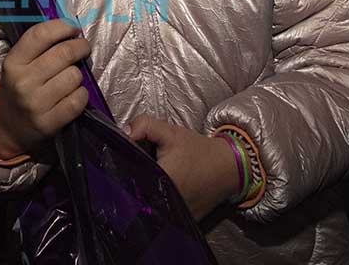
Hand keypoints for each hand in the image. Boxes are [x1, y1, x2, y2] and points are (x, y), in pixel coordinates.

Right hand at [0, 19, 90, 159]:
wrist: (6, 129)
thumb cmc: (18, 89)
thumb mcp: (18, 65)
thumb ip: (38, 47)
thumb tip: (70, 26)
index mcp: (13, 62)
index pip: (40, 34)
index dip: (62, 26)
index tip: (73, 28)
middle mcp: (23, 82)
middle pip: (64, 54)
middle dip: (80, 47)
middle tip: (83, 48)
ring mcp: (35, 104)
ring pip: (74, 76)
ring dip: (78, 75)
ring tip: (71, 78)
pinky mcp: (48, 123)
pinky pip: (78, 100)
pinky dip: (81, 95)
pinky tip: (74, 95)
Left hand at [126, 115, 240, 220]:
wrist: (228, 168)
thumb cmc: (198, 150)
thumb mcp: (171, 132)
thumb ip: (145, 126)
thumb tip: (123, 132)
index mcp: (159, 179)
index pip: (127, 176)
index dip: (120, 166)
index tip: (122, 158)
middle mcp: (163, 203)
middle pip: (133, 193)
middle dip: (131, 179)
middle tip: (136, 166)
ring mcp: (171, 216)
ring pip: (145, 205)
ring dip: (142, 192)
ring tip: (148, 177)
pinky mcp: (178, 222)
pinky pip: (159, 213)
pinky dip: (155, 202)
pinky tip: (159, 189)